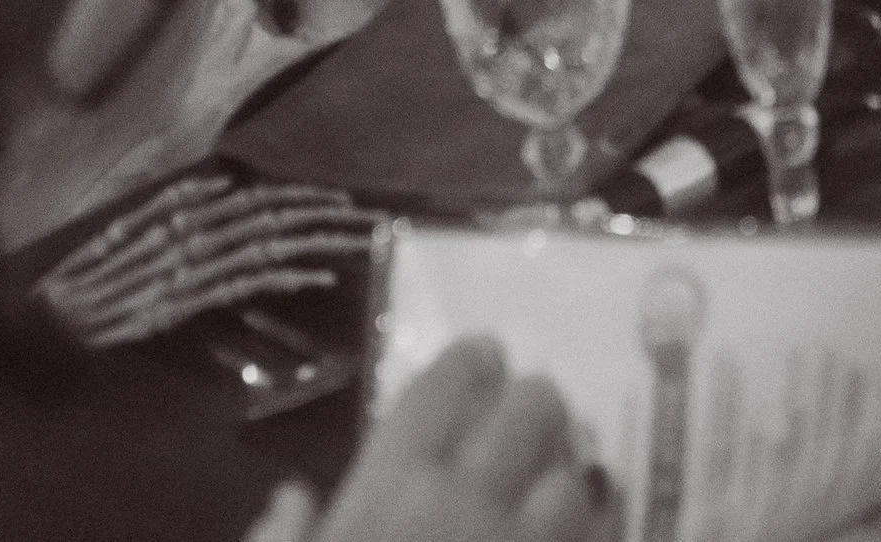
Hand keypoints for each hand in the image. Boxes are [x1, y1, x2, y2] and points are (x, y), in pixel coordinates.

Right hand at [243, 335, 616, 541]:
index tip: (482, 357)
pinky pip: (597, 536)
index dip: (471, 362)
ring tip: (555, 485)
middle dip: (534, 405)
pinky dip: (589, 530)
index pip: (446, 385)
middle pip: (532, 410)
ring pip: (577, 480)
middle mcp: (463, 505)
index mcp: (387, 490)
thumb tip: (292, 500)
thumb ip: (283, 541)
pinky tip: (575, 529)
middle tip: (526, 416)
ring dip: (568, 478)